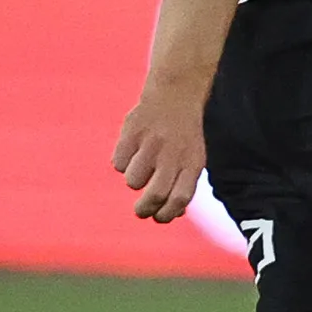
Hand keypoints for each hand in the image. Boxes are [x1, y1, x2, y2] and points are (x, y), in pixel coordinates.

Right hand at [114, 87, 209, 222]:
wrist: (176, 94)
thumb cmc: (184, 136)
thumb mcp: (193, 158)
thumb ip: (184, 185)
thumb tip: (173, 214)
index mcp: (192, 162)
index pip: (180, 198)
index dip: (166, 215)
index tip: (158, 217)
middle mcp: (173, 153)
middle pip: (156, 195)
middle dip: (144, 210)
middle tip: (140, 211)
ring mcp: (152, 142)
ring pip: (133, 181)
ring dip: (134, 179)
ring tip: (142, 163)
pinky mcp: (132, 132)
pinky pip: (118, 163)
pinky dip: (122, 161)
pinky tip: (133, 147)